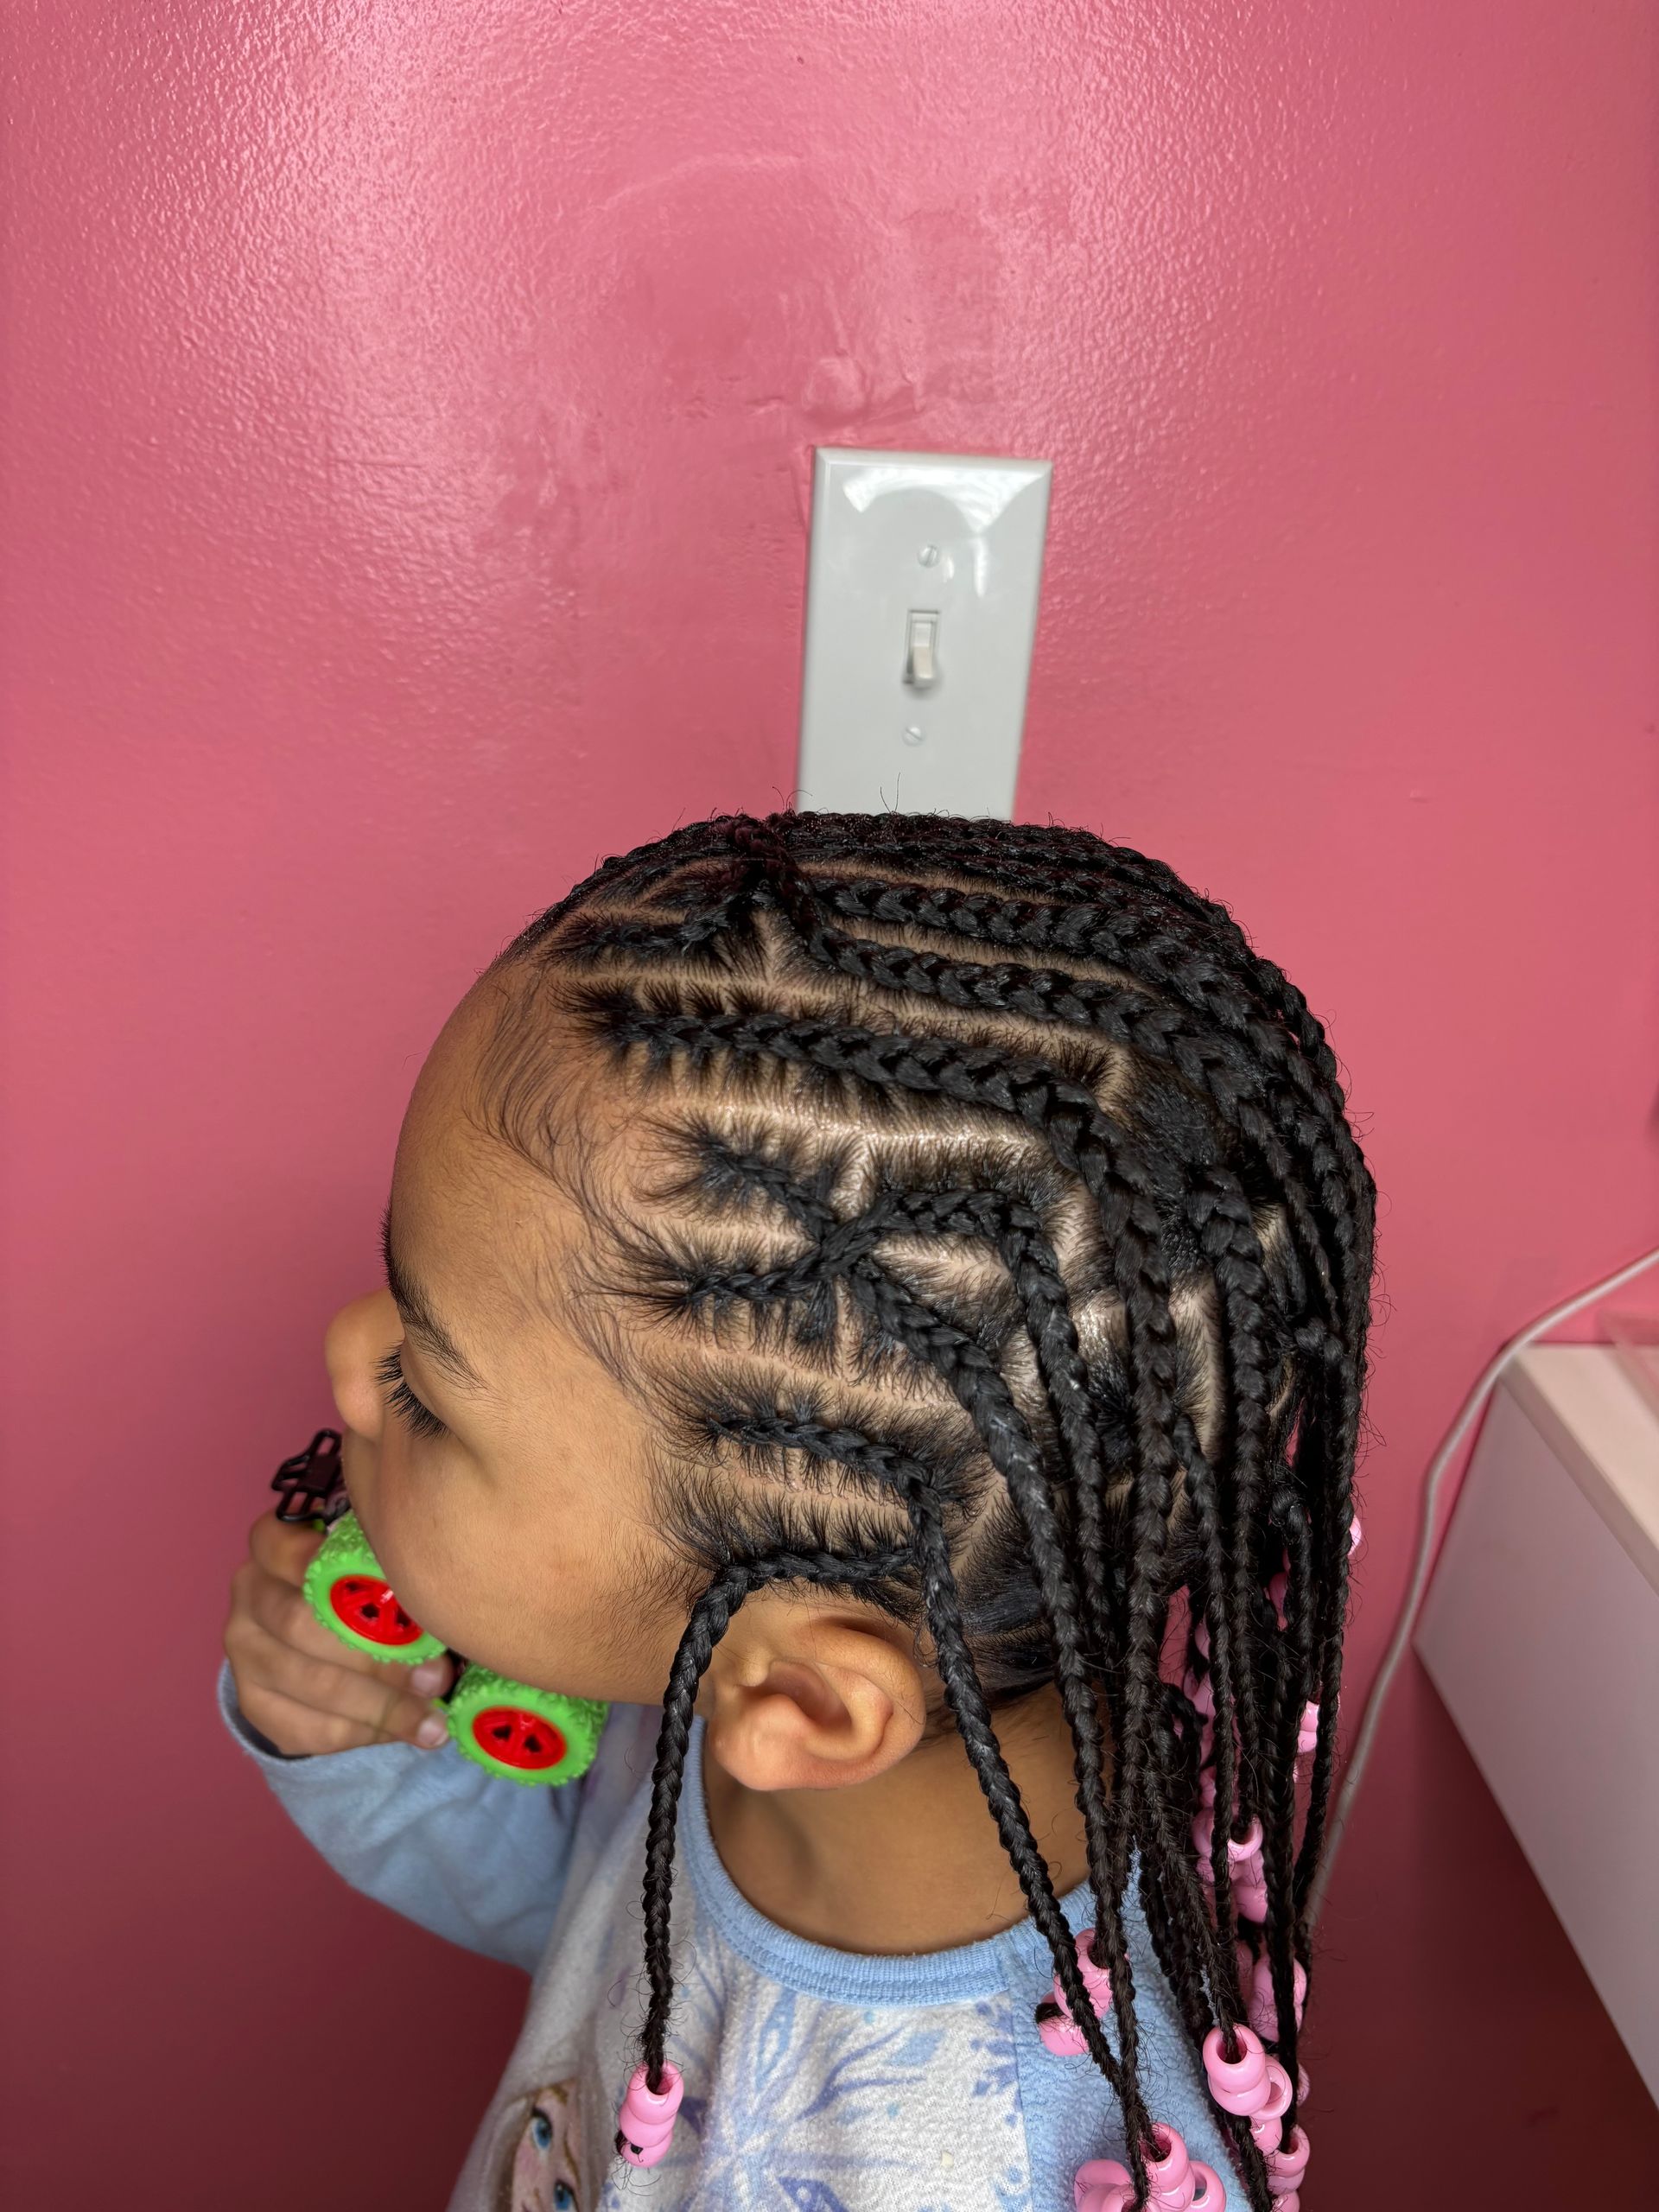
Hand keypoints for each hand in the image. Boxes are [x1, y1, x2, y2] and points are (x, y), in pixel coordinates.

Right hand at [223, 1510, 457, 1755]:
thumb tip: (440, 1636)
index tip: (399, 1588)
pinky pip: (309, 1729)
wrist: (317, 1635)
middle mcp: (250, 1594)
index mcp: (273, 1544)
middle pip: (303, 1626)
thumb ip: (394, 1580)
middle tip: (435, 1677)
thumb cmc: (361, 1585)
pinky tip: (402, 1731)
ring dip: (380, 1707)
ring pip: (310, 1685)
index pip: (290, 1549)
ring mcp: (244, 1652)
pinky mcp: (254, 1703)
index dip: (339, 1570)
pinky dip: (363, 1733)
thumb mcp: (371, 1565)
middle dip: (377, 1656)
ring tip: (432, 1720)